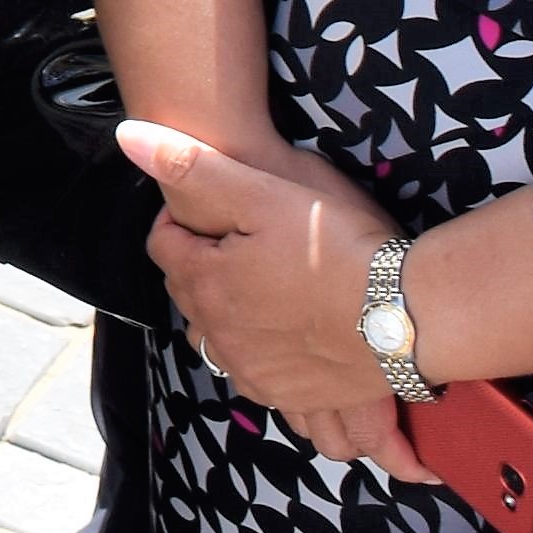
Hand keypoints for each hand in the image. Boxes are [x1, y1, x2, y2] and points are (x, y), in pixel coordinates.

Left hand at [120, 122, 424, 480]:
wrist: (404, 314)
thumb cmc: (334, 246)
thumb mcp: (260, 192)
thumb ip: (191, 166)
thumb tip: (129, 138)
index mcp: (203, 283)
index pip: (164, 245)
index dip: (184, 220)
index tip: (217, 208)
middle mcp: (218, 335)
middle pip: (190, 292)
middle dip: (204, 265)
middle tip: (244, 242)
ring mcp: (253, 372)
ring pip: (218, 336)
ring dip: (228, 312)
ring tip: (264, 286)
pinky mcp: (288, 395)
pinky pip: (255, 373)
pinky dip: (260, 351)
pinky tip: (286, 331)